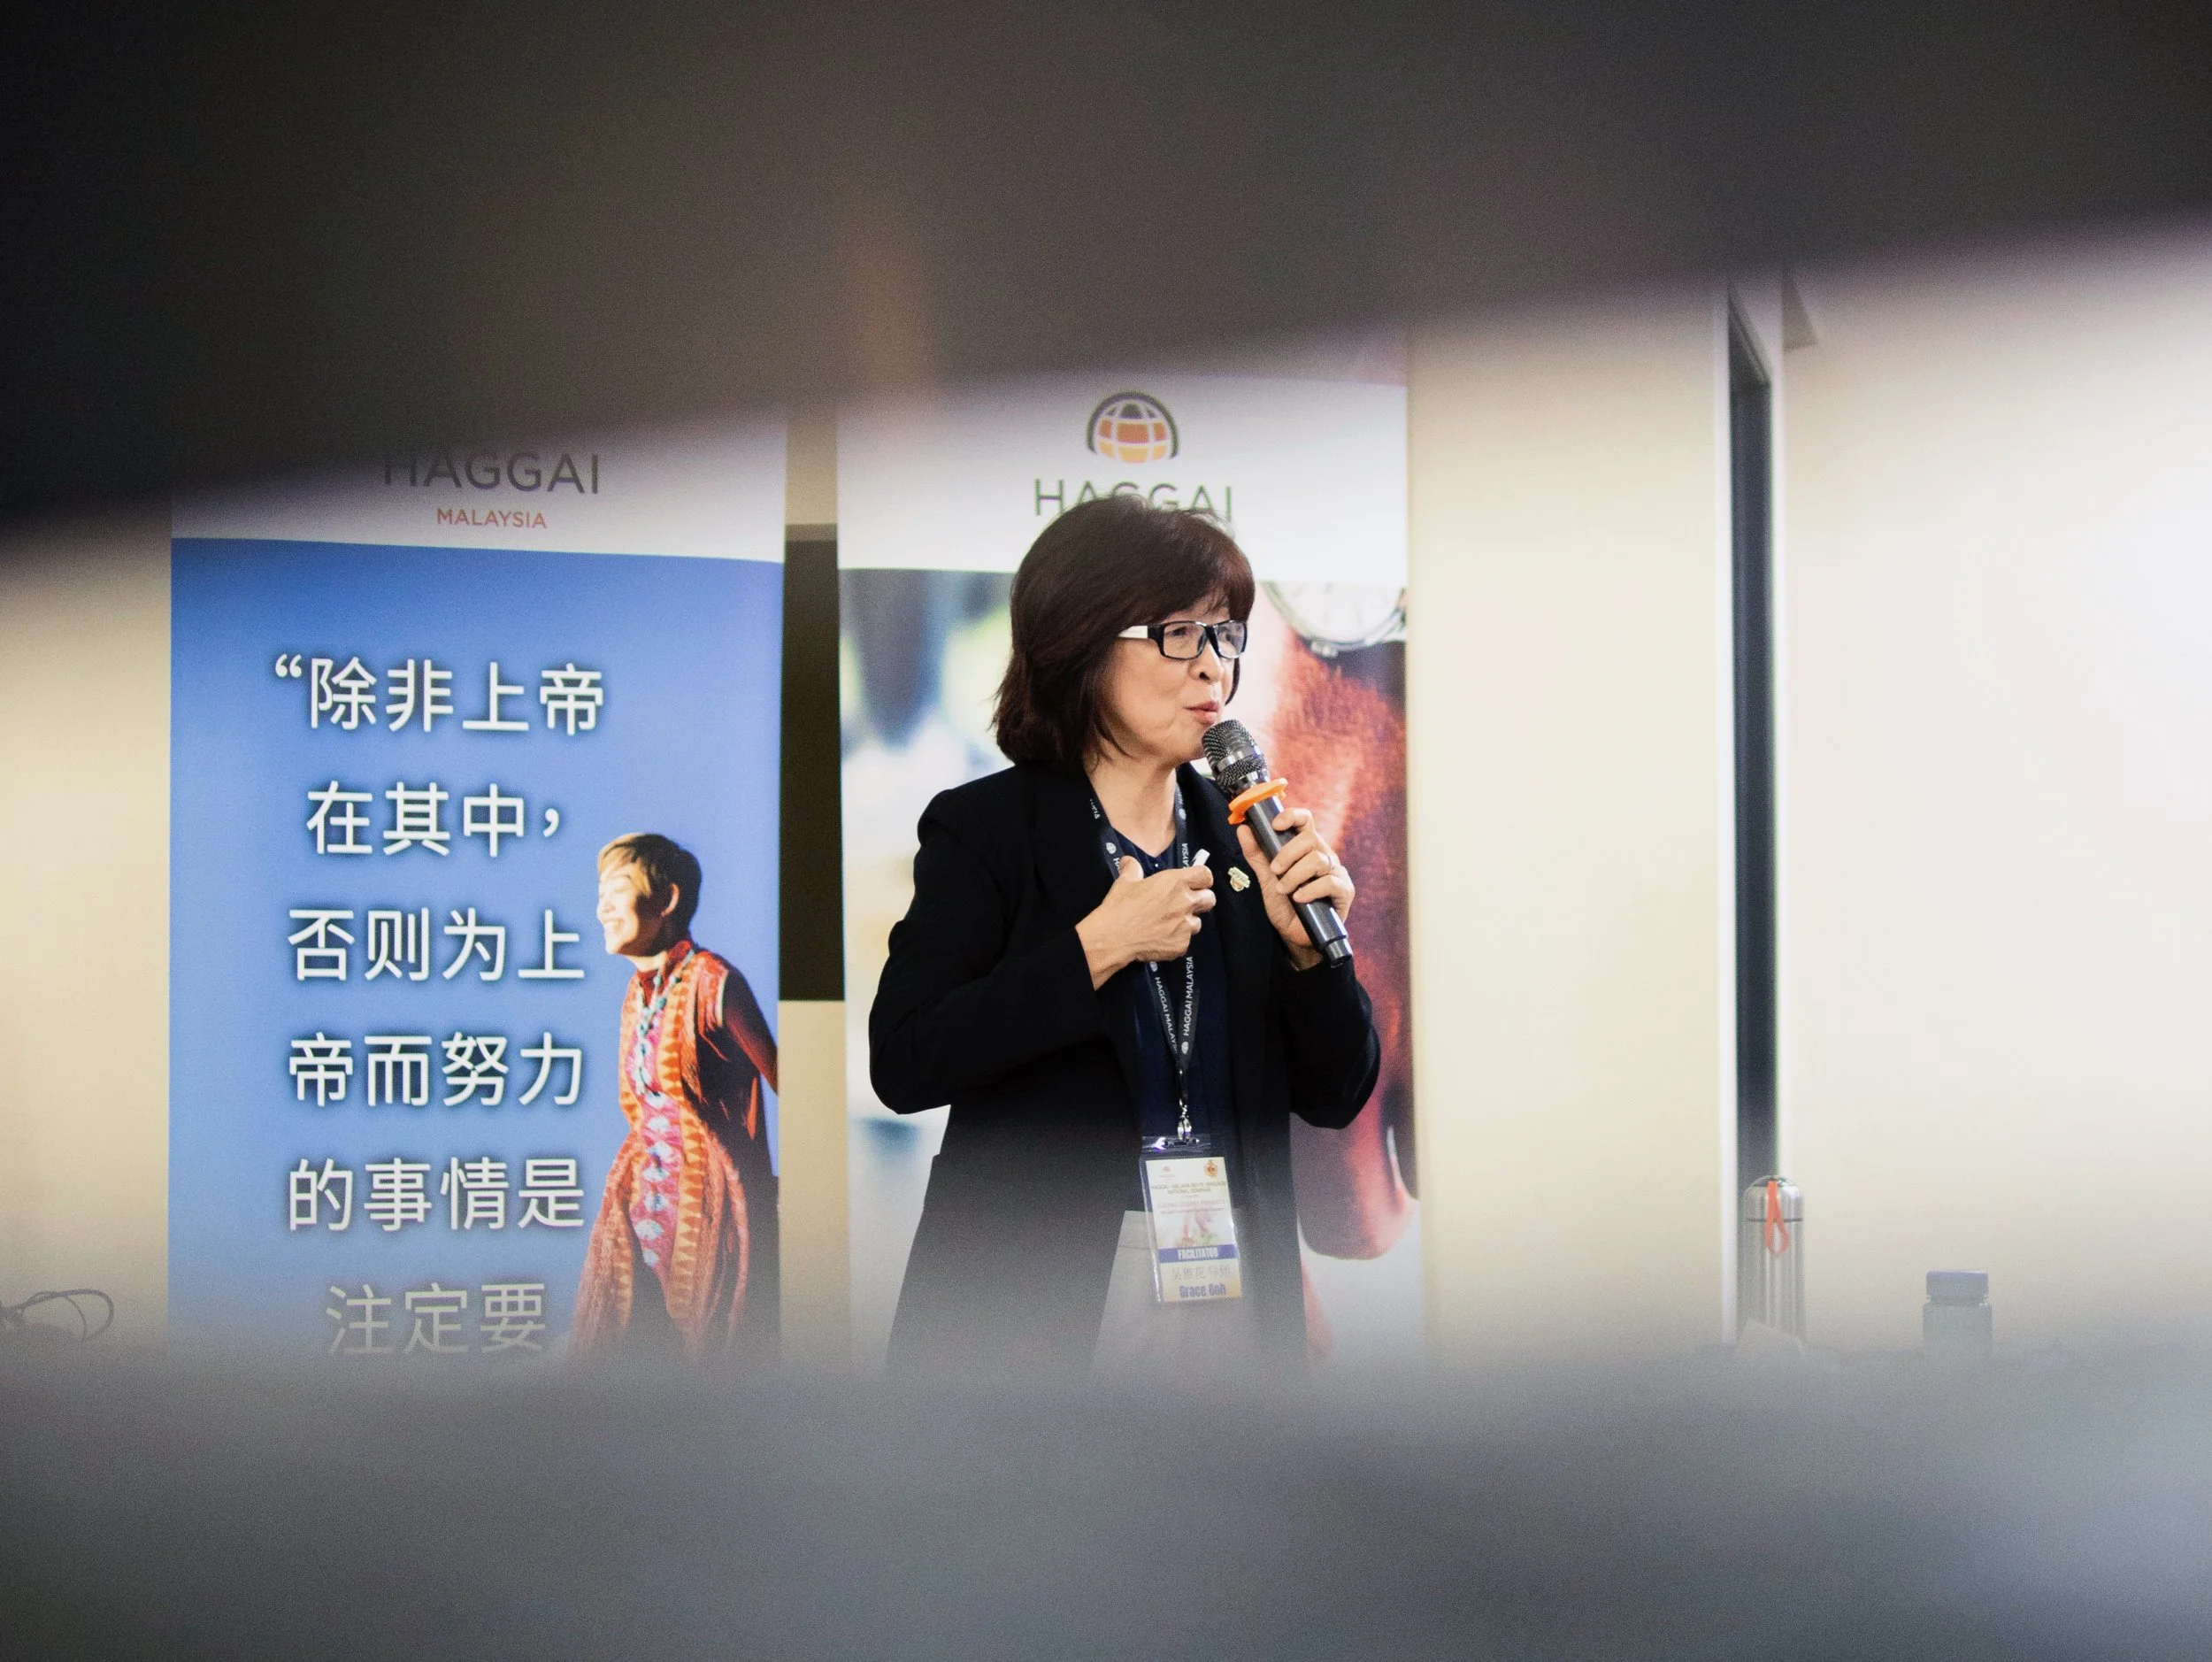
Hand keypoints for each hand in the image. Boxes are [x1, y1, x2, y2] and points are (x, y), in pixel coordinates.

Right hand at [1076, 856, 1215, 988]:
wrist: (1114, 936)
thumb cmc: (1120, 906)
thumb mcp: (1125, 881)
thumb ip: (1132, 869)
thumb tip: (1129, 862)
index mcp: (1176, 882)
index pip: (1205, 875)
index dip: (1201, 879)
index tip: (1195, 882)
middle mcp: (1185, 902)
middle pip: (1210, 899)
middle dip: (1200, 900)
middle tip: (1184, 904)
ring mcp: (1185, 925)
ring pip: (1197, 923)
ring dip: (1187, 922)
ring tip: (1168, 924)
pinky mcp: (1181, 945)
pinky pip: (1185, 941)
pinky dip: (1176, 940)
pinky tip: (1161, 939)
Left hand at [1236, 806, 1353, 969]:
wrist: (1295, 936)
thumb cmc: (1284, 905)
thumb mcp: (1266, 879)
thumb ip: (1256, 854)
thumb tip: (1243, 828)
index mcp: (1307, 849)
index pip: (1305, 821)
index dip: (1292, 817)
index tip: (1275, 825)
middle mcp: (1324, 856)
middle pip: (1311, 837)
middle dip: (1287, 853)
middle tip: (1274, 870)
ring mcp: (1336, 872)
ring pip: (1318, 860)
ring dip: (1294, 875)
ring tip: (1283, 890)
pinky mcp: (1344, 891)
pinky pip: (1330, 882)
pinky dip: (1310, 890)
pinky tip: (1299, 899)